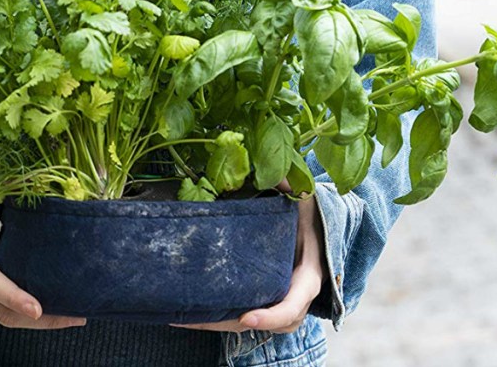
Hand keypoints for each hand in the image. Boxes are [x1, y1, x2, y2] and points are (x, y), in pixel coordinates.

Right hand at [0, 240, 86, 328]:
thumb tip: (37, 188)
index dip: (14, 298)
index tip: (38, 309)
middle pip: (4, 312)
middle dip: (44, 320)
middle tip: (76, 316)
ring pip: (3, 317)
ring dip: (37, 320)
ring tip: (70, 315)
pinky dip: (19, 312)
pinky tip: (46, 310)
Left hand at [174, 194, 323, 333]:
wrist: (315, 227)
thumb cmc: (310, 215)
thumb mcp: (305, 198)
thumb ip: (291, 186)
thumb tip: (273, 173)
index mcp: (308, 275)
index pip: (292, 305)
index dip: (271, 316)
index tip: (246, 317)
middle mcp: (294, 295)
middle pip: (263, 323)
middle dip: (230, 322)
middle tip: (195, 317)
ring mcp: (278, 299)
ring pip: (249, 323)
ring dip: (217, 322)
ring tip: (181, 315)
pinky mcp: (263, 297)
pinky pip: (241, 314)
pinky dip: (217, 315)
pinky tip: (186, 309)